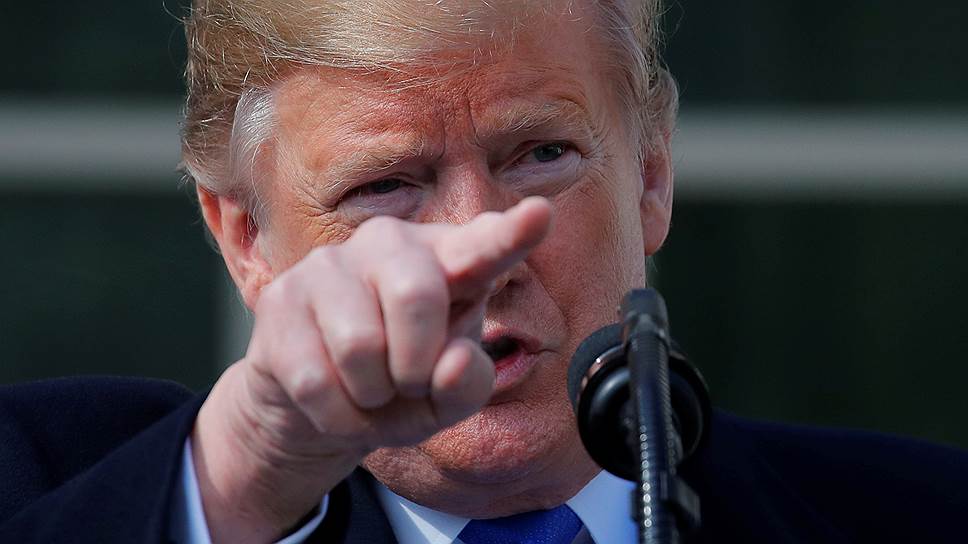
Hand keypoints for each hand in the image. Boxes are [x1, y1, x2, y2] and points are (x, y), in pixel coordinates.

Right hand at [190, 197, 552, 542]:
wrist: (318, 404)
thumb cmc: (397, 385)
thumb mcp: (446, 399)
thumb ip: (467, 385)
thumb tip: (451, 364)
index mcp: (446, 260)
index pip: (484, 244)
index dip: (512, 233)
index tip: (540, 214)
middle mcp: (389, 244)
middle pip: (417, 295)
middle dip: (416, 364)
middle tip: (408, 383)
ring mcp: (329, 265)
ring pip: (361, 346)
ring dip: (372, 395)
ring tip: (369, 390)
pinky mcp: (281, 299)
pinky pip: (316, 377)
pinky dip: (337, 414)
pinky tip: (335, 401)